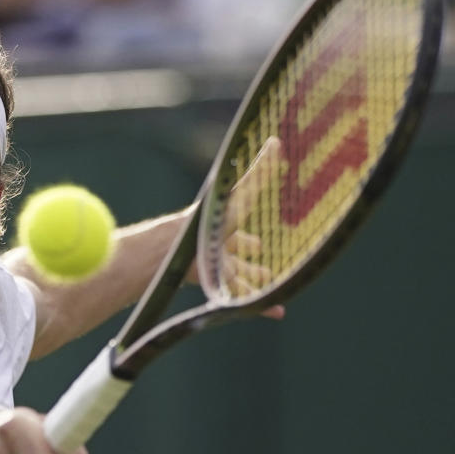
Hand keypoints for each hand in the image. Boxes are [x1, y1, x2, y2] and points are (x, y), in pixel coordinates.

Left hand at [188, 136, 285, 319]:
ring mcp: (216, 268)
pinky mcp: (215, 287)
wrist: (177, 251)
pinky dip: (258, 306)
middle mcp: (218, 247)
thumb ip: (259, 173)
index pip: (240, 228)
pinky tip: (275, 312)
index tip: (260, 241)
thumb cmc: (208, 220)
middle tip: (263, 261)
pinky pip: (239, 299)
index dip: (251, 233)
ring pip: (240, 279)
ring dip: (256, 284)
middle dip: (251, 257)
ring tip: (273, 291)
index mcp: (222, 225)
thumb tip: (277, 141)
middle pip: (238, 253)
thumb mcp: (239, 196)